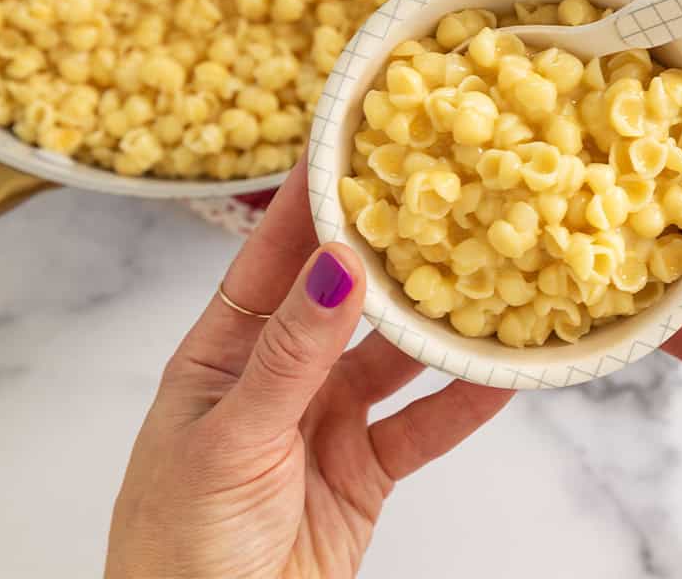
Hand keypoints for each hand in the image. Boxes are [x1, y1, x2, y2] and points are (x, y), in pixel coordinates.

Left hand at [106, 163, 512, 578]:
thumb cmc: (181, 544)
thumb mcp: (230, 438)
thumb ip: (290, 355)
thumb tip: (336, 265)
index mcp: (223, 356)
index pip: (271, 261)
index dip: (308, 204)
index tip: (349, 144)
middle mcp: (280, 377)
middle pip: (345, 301)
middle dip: (390, 255)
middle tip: (441, 198)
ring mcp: (326, 422)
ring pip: (395, 359)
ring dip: (437, 328)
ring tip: (489, 278)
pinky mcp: (366, 469)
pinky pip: (423, 426)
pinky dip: (463, 403)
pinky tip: (501, 374)